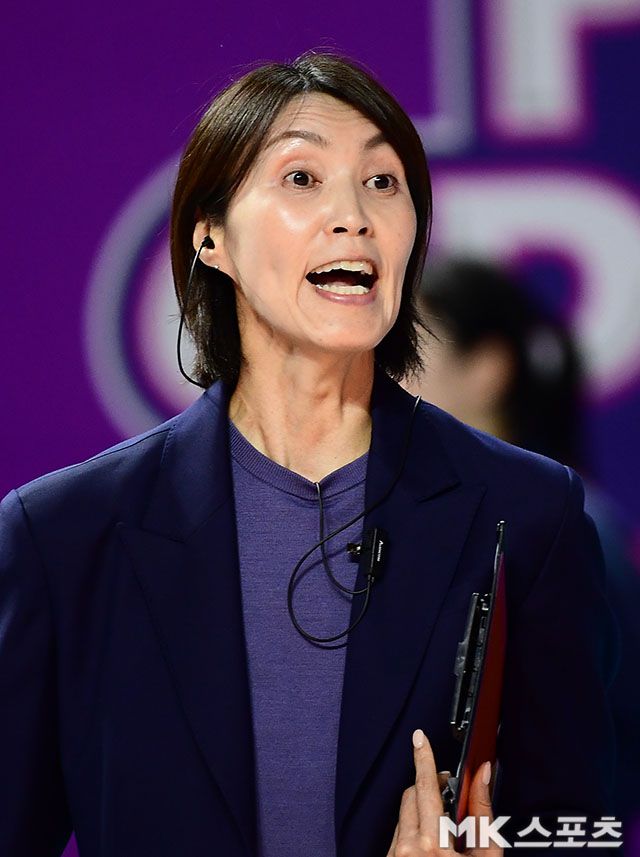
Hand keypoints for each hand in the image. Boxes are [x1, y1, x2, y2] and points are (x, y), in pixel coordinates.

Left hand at [386, 729, 502, 855]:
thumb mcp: (486, 856)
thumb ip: (483, 813)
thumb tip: (482, 776)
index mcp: (433, 844)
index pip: (426, 787)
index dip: (424, 758)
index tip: (419, 738)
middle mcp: (408, 849)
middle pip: (412, 796)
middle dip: (430, 788)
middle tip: (449, 792)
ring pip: (404, 815)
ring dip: (422, 812)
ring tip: (444, 829)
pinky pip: (398, 835)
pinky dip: (414, 831)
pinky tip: (431, 844)